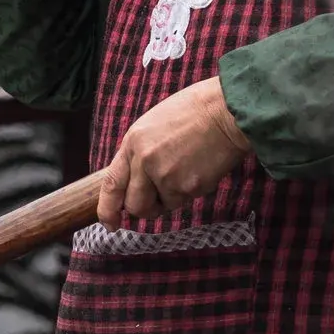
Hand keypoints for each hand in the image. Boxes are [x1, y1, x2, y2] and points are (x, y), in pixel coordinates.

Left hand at [98, 77, 252, 224]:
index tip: (109, 223)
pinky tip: (199, 169)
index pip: (112, 183)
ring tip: (186, 171)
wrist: (226, 111)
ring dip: (171, 198)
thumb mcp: (154, 125)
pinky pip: (183, 201)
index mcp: (133, 142)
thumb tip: (135, 181)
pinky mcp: (188, 187)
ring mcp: (165, 175)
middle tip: (158, 200)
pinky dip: (190, 192)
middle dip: (145, 209)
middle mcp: (144, 160)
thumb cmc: (195, 112)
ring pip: (161, 207)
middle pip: (134, 205)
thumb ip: (140, 152)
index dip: (107, 208)